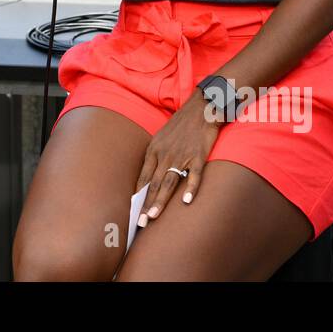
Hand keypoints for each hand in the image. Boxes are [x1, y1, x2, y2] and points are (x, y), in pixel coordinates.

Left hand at [134, 95, 222, 229]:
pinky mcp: (198, 155)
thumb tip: (147, 180)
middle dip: (146, 205)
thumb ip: (155, 158)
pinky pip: (194, 174)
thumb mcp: (161, 138)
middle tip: (140, 223)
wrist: (200, 108)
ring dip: (160, 201)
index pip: (143, 177)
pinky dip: (190, 187)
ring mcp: (181, 155)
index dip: (138, 195)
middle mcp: (165, 153)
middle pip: (153, 183)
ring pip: (168, 182)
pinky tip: (186, 201)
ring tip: (153, 217)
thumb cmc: (180, 125)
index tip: (132, 212)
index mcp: (154, 150)